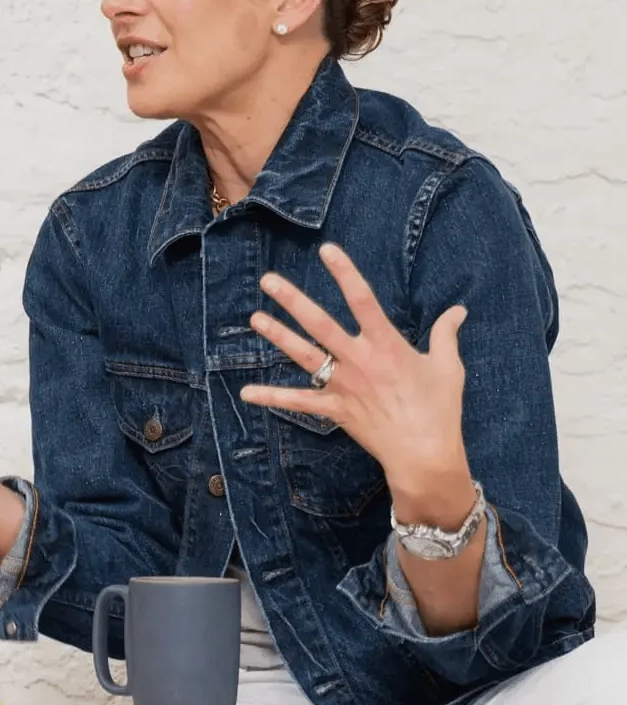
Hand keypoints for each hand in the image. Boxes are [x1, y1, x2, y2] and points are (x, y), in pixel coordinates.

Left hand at [239, 244, 475, 521]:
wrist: (425, 454)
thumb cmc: (440, 409)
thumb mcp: (449, 367)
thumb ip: (446, 334)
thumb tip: (458, 310)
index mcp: (387, 345)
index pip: (363, 299)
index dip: (345, 273)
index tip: (327, 250)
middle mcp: (359, 360)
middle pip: (320, 324)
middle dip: (293, 300)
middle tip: (268, 280)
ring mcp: (343, 384)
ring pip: (304, 355)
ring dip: (278, 335)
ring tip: (255, 318)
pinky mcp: (335, 409)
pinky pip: (298, 402)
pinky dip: (272, 397)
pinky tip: (247, 393)